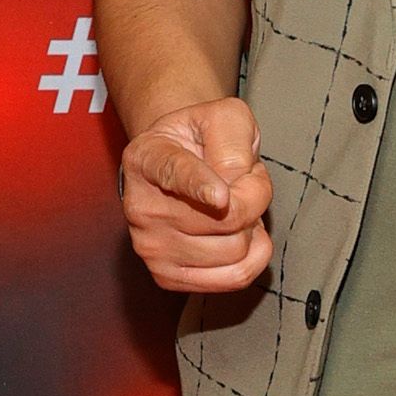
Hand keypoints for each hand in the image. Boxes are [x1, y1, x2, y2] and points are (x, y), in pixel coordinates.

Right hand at [121, 96, 271, 291]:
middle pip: (227, 218)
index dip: (200, 185)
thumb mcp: (222, 117)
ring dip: (252, 225)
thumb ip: (233, 142)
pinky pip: (235, 277)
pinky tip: (239, 233)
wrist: (178, 164)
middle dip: (254, 195)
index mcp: (147, 157)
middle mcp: (141, 206)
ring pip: (235, 250)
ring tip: (235, 205)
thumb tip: (234, 186)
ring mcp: (151, 247)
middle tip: (246, 181)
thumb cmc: (201, 140)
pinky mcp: (167, 276)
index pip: (174, 173)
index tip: (220, 196)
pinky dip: (253, 255)